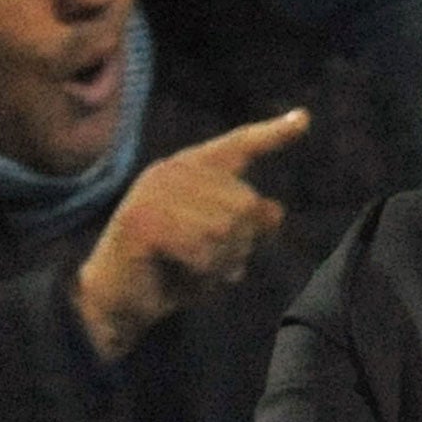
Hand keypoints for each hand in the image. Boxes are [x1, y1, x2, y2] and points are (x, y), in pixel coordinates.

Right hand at [72, 108, 305, 360]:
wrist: (117, 302)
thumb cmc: (170, 271)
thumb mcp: (218, 247)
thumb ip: (245, 225)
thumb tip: (275, 211)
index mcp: (188, 169)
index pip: (238, 146)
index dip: (272, 135)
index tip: (304, 120)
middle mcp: (171, 172)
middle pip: (245, 202)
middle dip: (242, 243)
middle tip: (220, 266)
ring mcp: (154, 194)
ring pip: (226, 228)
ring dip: (222, 261)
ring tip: (202, 271)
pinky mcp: (144, 223)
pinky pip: (202, 248)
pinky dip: (204, 271)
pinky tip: (187, 275)